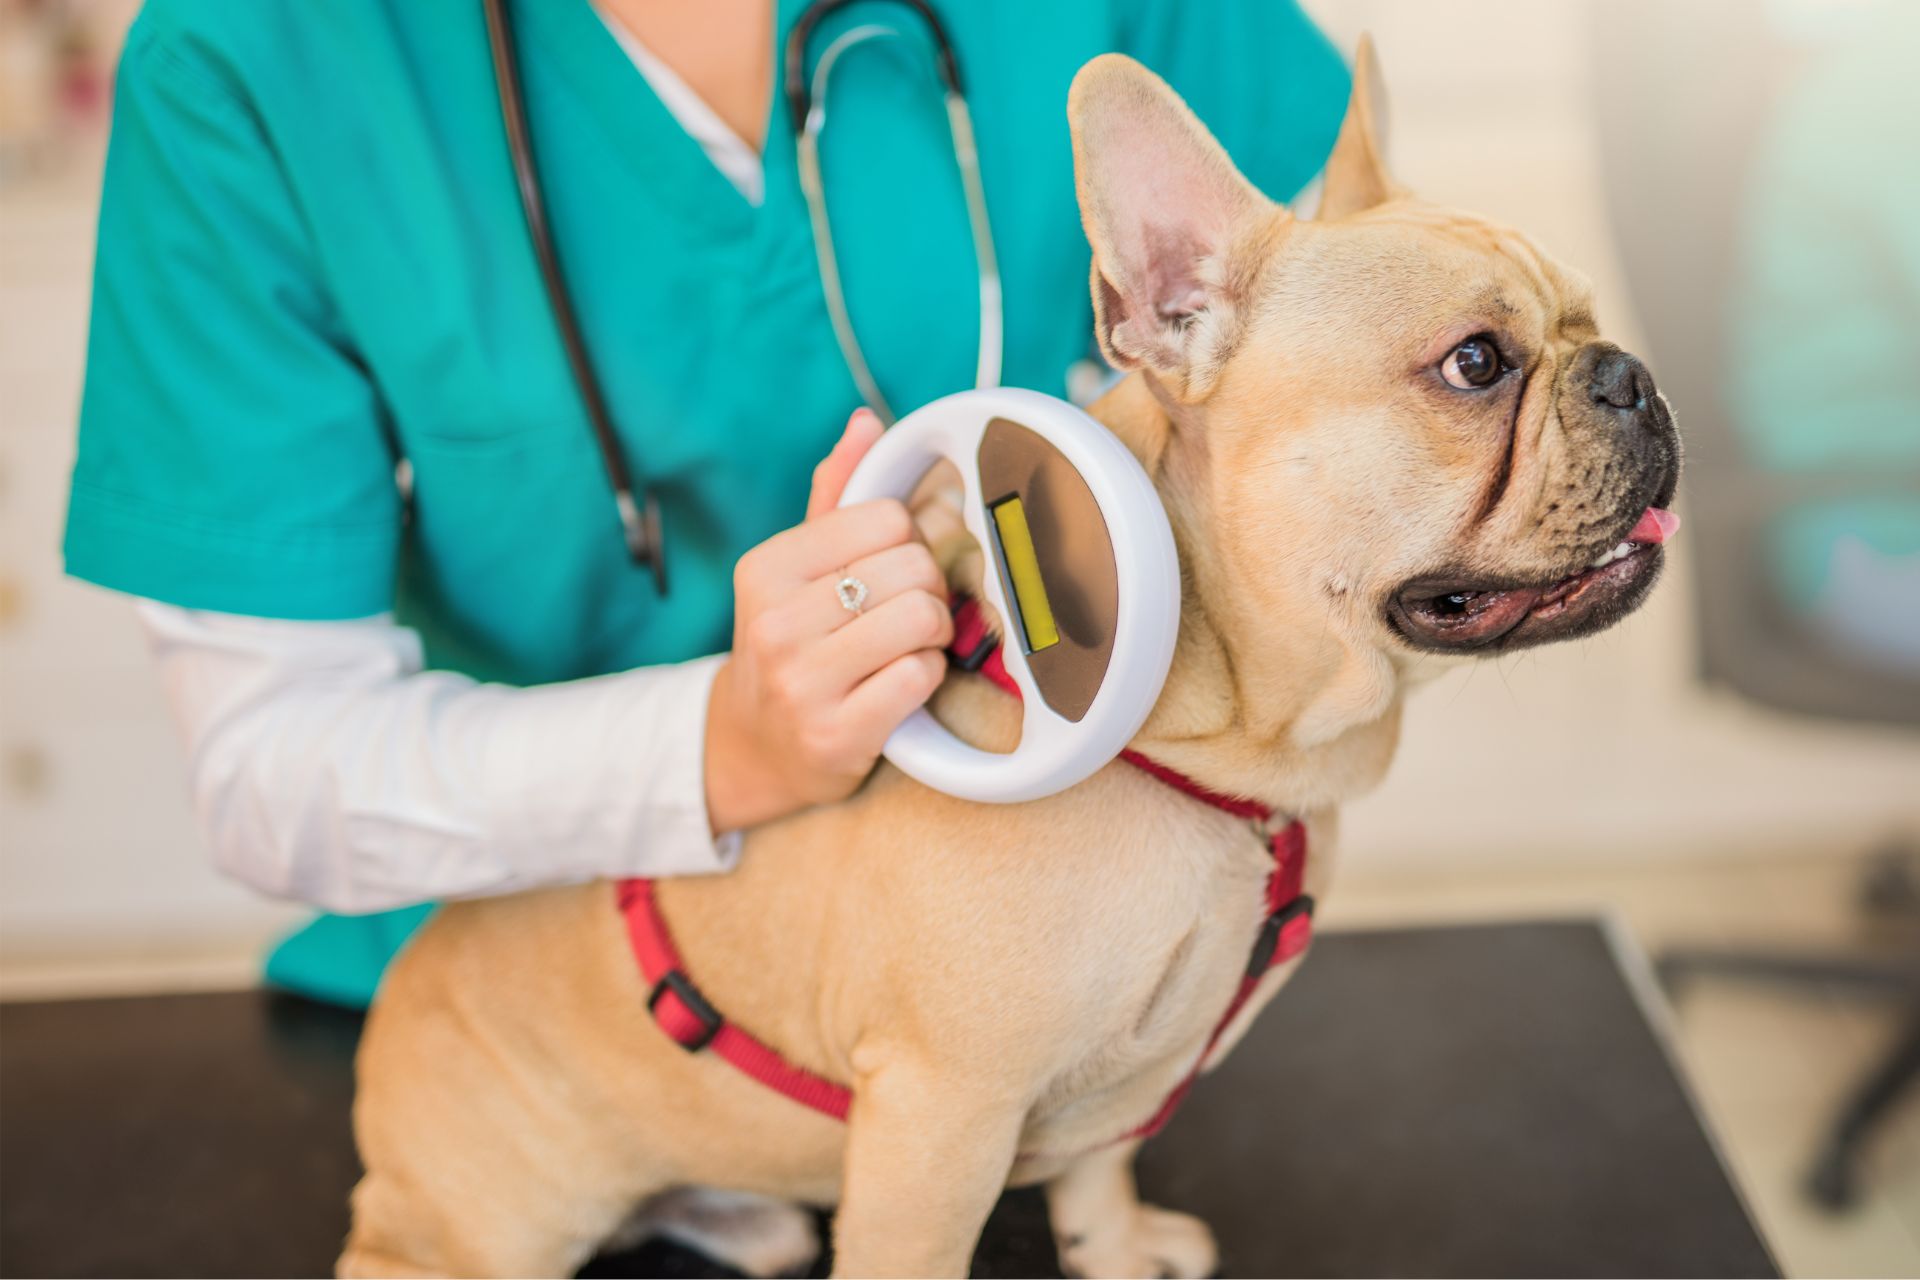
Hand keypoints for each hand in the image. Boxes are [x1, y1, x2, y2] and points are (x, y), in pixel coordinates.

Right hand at [704, 409, 952, 833]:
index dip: (908, 542)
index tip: (892, 570)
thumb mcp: (794, 570)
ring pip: (922, 619)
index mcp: (766, 568)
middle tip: (910, 613)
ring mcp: (802, 682)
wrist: (753, 747)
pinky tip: (901, 685)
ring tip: (912, 647)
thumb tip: (867, 422)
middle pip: (913, 568)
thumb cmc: (790, 646)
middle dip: (929, 590)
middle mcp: (775, 622)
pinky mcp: (835, 734)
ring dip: (935, 635)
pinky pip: (921, 678)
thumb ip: (833, 497)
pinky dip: (927, 680)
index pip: (887, 517)